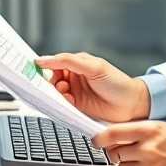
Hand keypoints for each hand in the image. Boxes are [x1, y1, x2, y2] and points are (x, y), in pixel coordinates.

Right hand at [35, 52, 150, 122]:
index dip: (45, 64)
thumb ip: (68, 61)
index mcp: (78, 63)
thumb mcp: (93, 67)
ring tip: (64, 91)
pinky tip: (69, 100)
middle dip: (48, 80)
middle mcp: (75, 77)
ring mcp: (75, 92)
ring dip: (56, 92)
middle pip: (52, 78)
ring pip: (55, 92)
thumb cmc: (117, 82)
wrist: (132, 105)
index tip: (33, 67)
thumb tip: (44, 59)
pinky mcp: (77, 106)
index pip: (55, 62)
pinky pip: (62, 104)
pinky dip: (62, 102)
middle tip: (49, 82)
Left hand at [93, 121, 165, 165]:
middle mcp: (148, 148)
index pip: (114, 133)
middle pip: (115, 152)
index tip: (96, 140)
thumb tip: (115, 136)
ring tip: (146, 162)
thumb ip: (140, 131)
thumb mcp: (163, 128)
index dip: (101, 138)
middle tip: (129, 151)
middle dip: (118, 152)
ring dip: (129, 165)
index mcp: (151, 130)